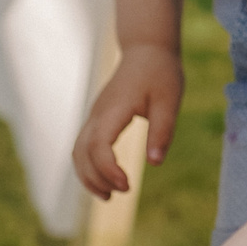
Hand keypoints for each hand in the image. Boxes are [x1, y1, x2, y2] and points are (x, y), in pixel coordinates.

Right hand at [73, 43, 183, 197]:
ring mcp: (94, 116)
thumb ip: (162, 131)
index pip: (99, 145)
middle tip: (122, 193)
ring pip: (77, 151)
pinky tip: (106, 180)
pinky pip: (83, 147)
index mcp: (113, 109)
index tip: (128, 185)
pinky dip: (89, 167)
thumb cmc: (160, 73)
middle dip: (97, 178)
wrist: (146, 49)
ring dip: (88, 176)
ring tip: (109, 196)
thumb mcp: (169, 101)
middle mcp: (98, 114)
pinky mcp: (97, 119)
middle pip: (82, 153)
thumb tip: (155, 163)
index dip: (108, 169)